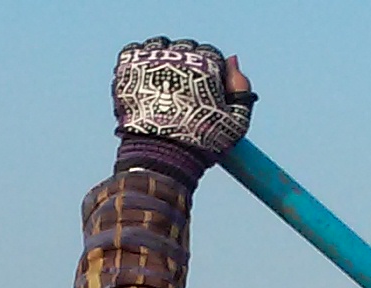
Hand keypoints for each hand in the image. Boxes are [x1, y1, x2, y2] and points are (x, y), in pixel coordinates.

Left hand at [111, 38, 254, 167]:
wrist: (160, 157)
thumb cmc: (201, 143)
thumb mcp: (236, 122)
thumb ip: (241, 88)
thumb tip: (232, 59)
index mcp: (207, 64)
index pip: (210, 54)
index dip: (208, 74)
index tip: (201, 92)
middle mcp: (179, 55)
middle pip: (185, 49)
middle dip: (185, 66)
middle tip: (179, 93)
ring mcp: (152, 58)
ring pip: (159, 47)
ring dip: (162, 60)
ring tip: (160, 86)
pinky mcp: (129, 65)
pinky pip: (134, 51)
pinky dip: (138, 62)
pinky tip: (143, 82)